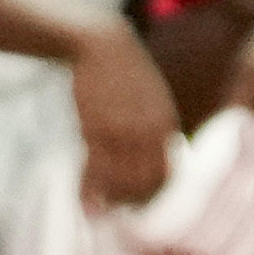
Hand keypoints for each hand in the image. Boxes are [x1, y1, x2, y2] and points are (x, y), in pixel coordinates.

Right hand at [68, 19, 179, 213]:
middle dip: (132, 202)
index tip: (140, 203)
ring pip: (120, 182)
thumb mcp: (152, 99)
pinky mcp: (94, 129)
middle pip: (145, 183)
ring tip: (101, 206)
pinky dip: (89, 192)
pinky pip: (95, 171)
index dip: (154, 195)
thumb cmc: (125, 75)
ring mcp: (121, 131)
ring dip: (110, 200)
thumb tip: (163, 159)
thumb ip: (157, 130)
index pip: (167, 175)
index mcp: (166, 124)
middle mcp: (147, 131)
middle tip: (117, 209)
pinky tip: (85, 201)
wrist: (100, 45)